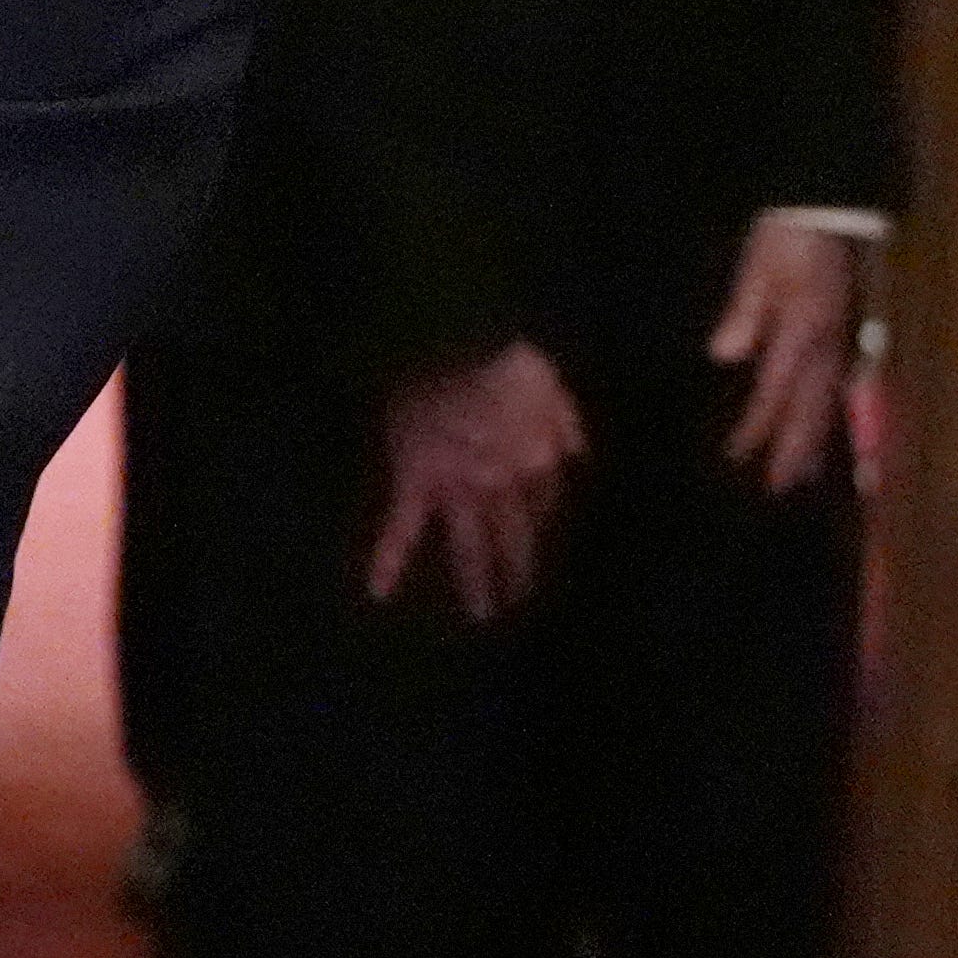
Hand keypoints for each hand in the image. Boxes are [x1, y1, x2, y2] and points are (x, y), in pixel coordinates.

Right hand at [368, 341, 585, 620]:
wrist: (466, 342)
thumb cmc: (508, 353)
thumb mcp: (550, 381)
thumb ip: (564, 417)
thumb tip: (579, 449)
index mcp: (537, 456)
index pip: (541, 502)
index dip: (541, 523)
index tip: (538, 541)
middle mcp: (503, 480)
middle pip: (514, 534)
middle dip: (519, 568)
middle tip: (520, 601)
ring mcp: (460, 484)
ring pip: (470, 542)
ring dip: (476, 579)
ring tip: (482, 615)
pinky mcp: (419, 480)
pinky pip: (403, 524)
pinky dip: (388, 557)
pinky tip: (378, 592)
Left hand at [708, 213, 865, 496]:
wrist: (831, 210)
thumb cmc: (787, 237)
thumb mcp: (758, 267)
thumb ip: (743, 312)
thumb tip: (723, 356)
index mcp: (802, 330)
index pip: (776, 391)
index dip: (755, 426)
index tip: (735, 457)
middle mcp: (827, 345)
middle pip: (809, 409)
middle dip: (792, 450)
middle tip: (777, 490)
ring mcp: (841, 343)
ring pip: (828, 404)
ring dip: (813, 442)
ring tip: (799, 478)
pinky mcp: (845, 337)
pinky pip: (837, 388)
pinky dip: (827, 417)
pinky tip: (820, 434)